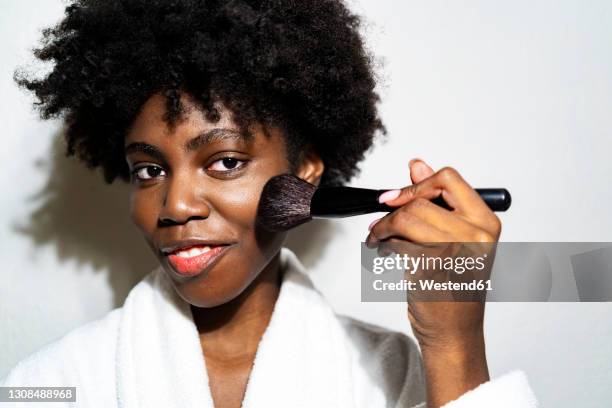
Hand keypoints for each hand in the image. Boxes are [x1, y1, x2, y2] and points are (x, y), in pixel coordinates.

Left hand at [365, 159, 500, 406]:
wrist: (453, 332)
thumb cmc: (453, 286)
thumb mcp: (452, 239)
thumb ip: (436, 201)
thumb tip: (416, 164)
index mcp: (486, 222)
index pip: (449, 178)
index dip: (416, 184)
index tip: (395, 196)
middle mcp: (477, 235)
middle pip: (421, 201)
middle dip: (391, 211)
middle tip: (379, 225)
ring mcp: (457, 252)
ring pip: (406, 219)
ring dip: (382, 228)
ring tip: (378, 239)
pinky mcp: (434, 269)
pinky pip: (398, 243)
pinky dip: (383, 246)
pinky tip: (383, 254)